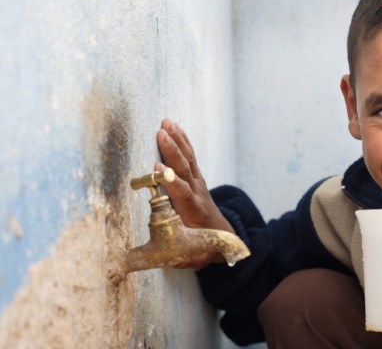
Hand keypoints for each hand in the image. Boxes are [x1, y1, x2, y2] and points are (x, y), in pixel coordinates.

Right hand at [156, 118, 234, 268]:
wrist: (223, 234)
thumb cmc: (204, 245)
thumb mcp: (194, 256)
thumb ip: (182, 256)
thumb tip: (169, 258)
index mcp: (194, 210)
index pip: (183, 193)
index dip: (171, 181)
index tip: (157, 167)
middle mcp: (197, 192)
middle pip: (185, 170)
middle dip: (172, 151)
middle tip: (161, 133)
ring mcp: (198, 182)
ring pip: (187, 158)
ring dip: (177, 140)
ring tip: (166, 123)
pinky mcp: (195, 177)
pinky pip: (188, 156)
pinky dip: (182, 140)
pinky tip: (173, 126)